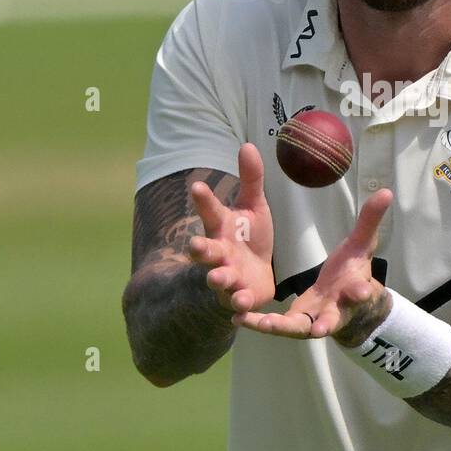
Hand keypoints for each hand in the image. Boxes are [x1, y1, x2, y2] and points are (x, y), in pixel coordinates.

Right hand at [188, 143, 275, 313]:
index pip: (210, 211)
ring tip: (218, 277)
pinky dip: (239, 305)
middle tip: (194, 245)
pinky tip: (242, 305)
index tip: (196, 186)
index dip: (203, 200)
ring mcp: (227, 277)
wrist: (256, 278)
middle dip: (199, 248)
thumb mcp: (254, 207)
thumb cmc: (250, 238)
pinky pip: (237, 304)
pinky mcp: (240, 298)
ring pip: (218, 279)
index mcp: (222, 227)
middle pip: (205, 250)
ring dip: (218, 279)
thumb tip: (247, 145)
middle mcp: (219, 252)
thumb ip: (251, 179)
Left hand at [235, 188, 392, 339]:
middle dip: (326, 323)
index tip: (360, 292)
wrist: (346, 300)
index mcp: (353, 290)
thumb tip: (387, 192)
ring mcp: (314, 320)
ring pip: (298, 328)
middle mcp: (335, 310)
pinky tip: (240, 317)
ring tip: (263, 323)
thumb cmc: (353, 270)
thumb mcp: (361, 244)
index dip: (361, 293)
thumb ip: (370, 221)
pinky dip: (259, 323)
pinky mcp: (295, 324)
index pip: (360, 292)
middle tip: (319, 329)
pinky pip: (277, 326)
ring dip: (281, 327)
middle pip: (332, 320)